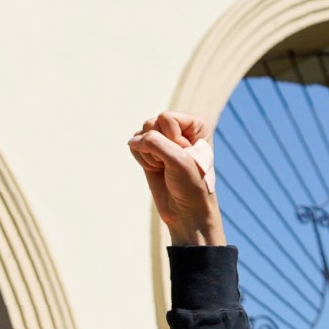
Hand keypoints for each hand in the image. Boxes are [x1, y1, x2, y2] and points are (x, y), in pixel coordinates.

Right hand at [127, 112, 222, 245]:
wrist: (186, 211)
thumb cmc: (191, 184)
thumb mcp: (177, 160)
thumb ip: (153, 142)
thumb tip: (132, 141)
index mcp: (196, 124)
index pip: (166, 118)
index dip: (170, 139)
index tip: (184, 156)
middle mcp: (180, 128)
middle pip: (151, 123)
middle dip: (157, 146)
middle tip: (172, 164)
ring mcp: (164, 139)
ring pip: (141, 134)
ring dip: (149, 155)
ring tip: (164, 168)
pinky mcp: (151, 151)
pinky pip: (134, 145)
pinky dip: (142, 159)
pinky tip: (155, 169)